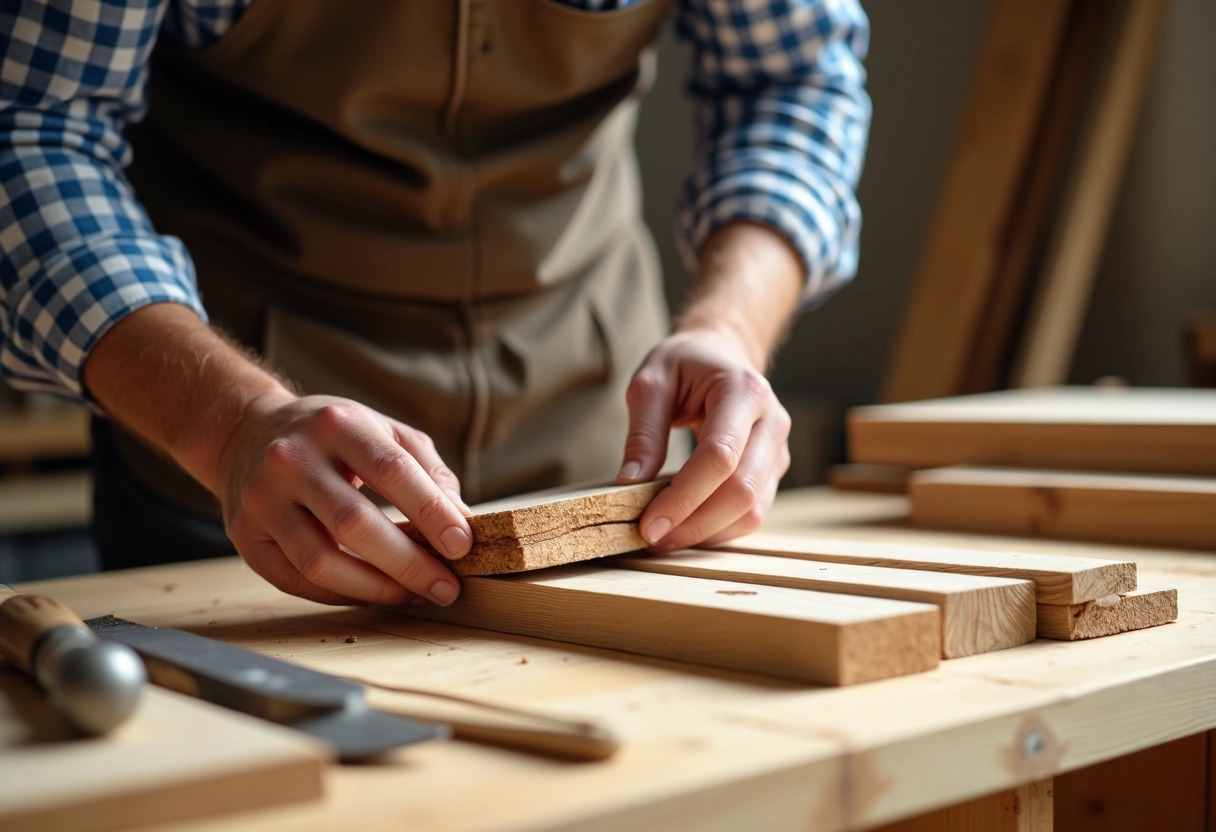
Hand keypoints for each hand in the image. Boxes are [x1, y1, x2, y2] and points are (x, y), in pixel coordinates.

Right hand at [217, 391, 471, 605]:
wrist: (247, 431)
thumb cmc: (331, 437)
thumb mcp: (382, 430)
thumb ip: (427, 471)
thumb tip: (461, 523)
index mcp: (336, 424)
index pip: (392, 471)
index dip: (431, 512)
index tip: (462, 546)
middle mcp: (292, 459)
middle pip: (355, 523)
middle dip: (409, 563)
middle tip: (446, 587)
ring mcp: (262, 498)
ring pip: (321, 562)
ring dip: (377, 589)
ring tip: (414, 595)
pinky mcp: (245, 534)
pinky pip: (297, 581)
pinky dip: (342, 594)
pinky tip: (375, 593)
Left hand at [616, 328, 790, 551]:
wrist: (721, 354)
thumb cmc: (685, 364)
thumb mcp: (651, 382)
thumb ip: (643, 432)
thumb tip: (630, 484)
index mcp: (744, 391)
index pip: (720, 456)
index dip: (684, 497)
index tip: (647, 523)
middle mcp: (772, 422)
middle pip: (742, 491)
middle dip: (694, 524)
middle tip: (651, 539)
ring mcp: (778, 450)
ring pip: (753, 510)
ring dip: (706, 534)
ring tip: (664, 539)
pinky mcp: (773, 471)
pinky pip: (752, 512)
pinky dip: (718, 530)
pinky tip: (686, 530)